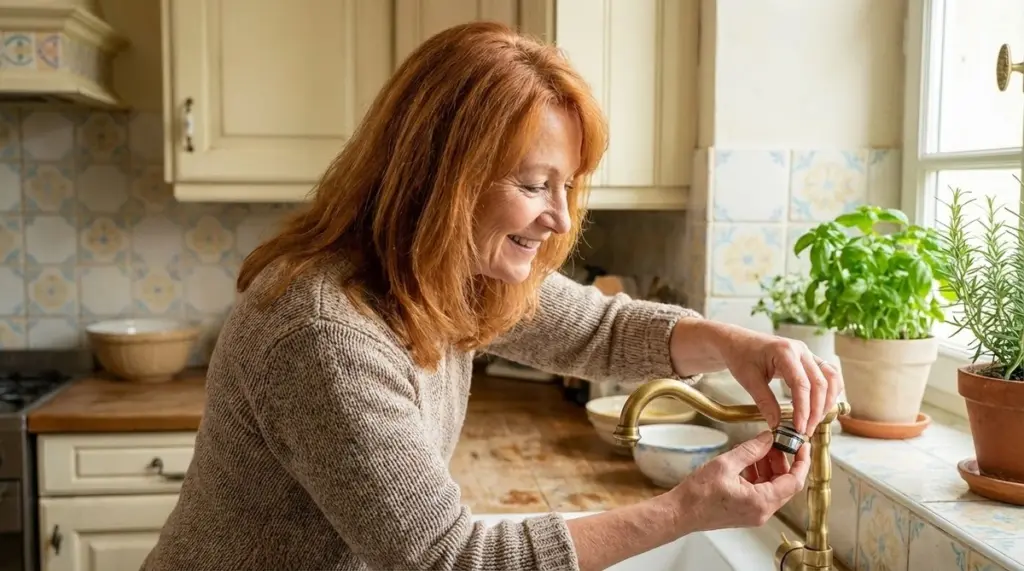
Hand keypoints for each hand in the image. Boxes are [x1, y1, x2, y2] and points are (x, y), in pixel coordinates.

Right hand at [671, 431, 809, 531]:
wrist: (680, 513)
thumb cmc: (698, 495)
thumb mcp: (726, 464)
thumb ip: (751, 450)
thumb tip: (768, 439)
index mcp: (761, 502)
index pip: (793, 481)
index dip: (801, 462)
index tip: (801, 446)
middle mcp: (762, 511)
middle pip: (785, 484)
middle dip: (782, 461)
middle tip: (774, 442)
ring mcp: (754, 513)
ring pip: (773, 487)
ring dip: (769, 467)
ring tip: (758, 449)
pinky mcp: (746, 511)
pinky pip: (761, 491)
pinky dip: (759, 475)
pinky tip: (747, 462)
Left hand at [722, 328, 842, 434]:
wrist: (738, 341)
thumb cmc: (741, 356)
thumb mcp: (748, 379)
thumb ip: (764, 401)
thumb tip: (777, 424)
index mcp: (784, 351)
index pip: (801, 384)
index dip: (803, 409)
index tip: (799, 427)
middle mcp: (800, 350)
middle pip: (819, 383)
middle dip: (816, 410)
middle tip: (806, 430)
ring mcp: (807, 353)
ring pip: (830, 378)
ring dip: (827, 402)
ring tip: (815, 421)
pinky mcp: (809, 359)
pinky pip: (829, 375)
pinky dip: (830, 391)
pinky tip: (822, 406)